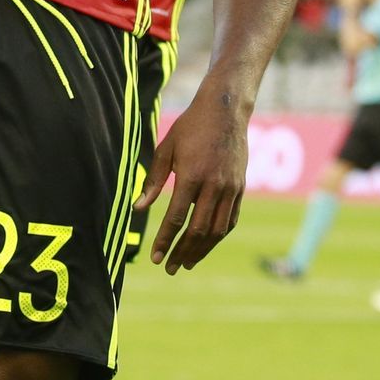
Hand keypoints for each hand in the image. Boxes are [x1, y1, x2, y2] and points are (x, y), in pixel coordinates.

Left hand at [134, 82, 248, 273]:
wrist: (226, 111)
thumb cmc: (190, 127)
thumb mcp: (166, 148)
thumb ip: (154, 180)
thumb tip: (139, 208)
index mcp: (192, 176)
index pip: (177, 218)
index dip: (165, 240)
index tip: (155, 258)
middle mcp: (214, 186)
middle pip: (198, 230)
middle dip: (182, 252)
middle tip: (169, 268)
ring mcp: (231, 189)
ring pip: (217, 230)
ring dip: (202, 250)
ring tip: (187, 263)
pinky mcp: (241, 188)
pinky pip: (230, 220)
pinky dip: (218, 236)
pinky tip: (206, 245)